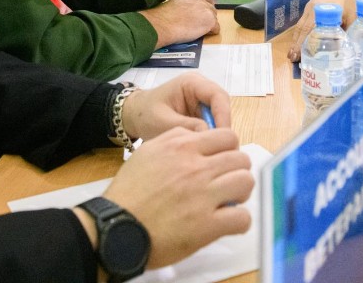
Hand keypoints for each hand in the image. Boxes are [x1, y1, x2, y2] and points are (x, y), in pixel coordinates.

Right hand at [99, 127, 253, 267]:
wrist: (116, 227)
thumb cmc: (129, 193)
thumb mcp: (148, 152)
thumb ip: (175, 140)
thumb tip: (197, 138)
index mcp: (182, 147)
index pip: (228, 136)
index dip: (229, 150)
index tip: (223, 162)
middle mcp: (196, 167)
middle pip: (241, 158)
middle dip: (237, 170)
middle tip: (227, 183)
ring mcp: (203, 196)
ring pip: (246, 182)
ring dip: (241, 193)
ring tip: (228, 201)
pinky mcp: (207, 225)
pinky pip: (242, 217)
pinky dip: (239, 221)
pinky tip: (227, 223)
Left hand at [120, 71, 232, 138]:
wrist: (133, 117)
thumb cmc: (145, 115)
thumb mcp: (162, 122)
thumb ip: (186, 127)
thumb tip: (210, 135)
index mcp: (191, 82)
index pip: (217, 95)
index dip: (224, 115)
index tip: (223, 138)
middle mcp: (201, 88)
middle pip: (222, 105)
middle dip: (223, 126)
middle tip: (222, 149)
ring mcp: (201, 100)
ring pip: (219, 116)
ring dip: (218, 132)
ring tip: (214, 151)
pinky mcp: (200, 112)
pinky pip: (212, 123)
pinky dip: (212, 135)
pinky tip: (207, 148)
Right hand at [139, 0, 219, 47]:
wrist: (163, 24)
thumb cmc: (163, 18)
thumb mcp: (175, 5)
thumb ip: (185, 7)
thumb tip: (188, 15)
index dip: (206, 6)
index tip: (201, 14)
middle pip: (212, 8)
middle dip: (208, 16)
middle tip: (200, 25)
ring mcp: (206, 9)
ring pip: (214, 18)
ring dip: (209, 24)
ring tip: (199, 31)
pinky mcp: (210, 21)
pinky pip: (216, 28)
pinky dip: (211, 33)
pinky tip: (201, 35)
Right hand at [288, 0, 358, 61]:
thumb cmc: (348, 0)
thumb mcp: (352, 14)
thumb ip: (349, 30)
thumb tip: (347, 49)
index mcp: (325, 10)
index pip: (314, 28)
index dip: (308, 41)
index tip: (305, 52)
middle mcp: (314, 10)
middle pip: (303, 29)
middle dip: (297, 44)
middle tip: (293, 58)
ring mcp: (308, 9)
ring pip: (300, 27)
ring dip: (295, 41)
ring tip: (291, 56)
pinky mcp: (307, 10)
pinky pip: (300, 24)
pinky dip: (297, 35)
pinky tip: (296, 45)